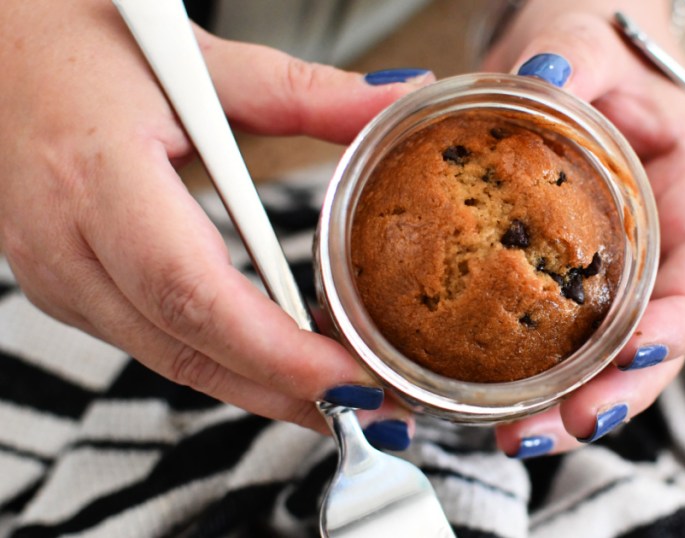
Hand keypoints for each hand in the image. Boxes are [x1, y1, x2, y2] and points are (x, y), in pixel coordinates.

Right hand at [0, 0, 432, 436]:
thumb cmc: (77, 41)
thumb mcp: (196, 58)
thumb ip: (302, 90)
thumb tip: (393, 104)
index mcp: (98, 172)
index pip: (191, 289)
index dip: (274, 350)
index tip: (351, 378)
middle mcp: (64, 239)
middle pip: (185, 346)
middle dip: (285, 392)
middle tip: (374, 409)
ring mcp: (53, 272)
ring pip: (167, 356)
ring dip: (258, 387)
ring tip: (343, 397)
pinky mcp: (62, 283)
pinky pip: (149, 340)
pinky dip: (221, 361)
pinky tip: (277, 363)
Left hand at [482, 0, 684, 456]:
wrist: (568, 59)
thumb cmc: (597, 50)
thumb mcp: (591, 42)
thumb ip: (574, 55)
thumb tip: (544, 76)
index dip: (674, 324)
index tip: (638, 354)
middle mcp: (658, 254)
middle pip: (655, 343)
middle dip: (616, 392)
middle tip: (563, 425)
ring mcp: (615, 277)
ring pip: (607, 360)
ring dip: (567, 406)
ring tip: (518, 437)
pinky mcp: (569, 285)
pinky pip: (559, 341)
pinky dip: (530, 379)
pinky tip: (486, 403)